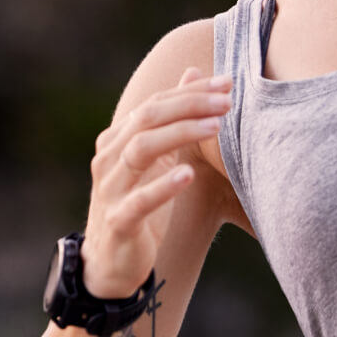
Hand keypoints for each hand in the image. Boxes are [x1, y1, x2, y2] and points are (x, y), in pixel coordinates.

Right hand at [80, 67, 231, 297]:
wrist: (109, 264)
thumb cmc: (139, 202)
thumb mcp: (158, 156)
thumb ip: (173, 116)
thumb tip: (193, 72)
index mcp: (118, 138)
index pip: (155, 103)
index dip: (191, 90)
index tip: (227, 82)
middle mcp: (109, 158)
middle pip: (147, 118)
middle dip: (189, 104)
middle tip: (226, 101)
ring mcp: (110, 189)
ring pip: (141, 149)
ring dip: (180, 134)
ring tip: (216, 127)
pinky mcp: (118, 221)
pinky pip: (139, 201)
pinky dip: (164, 186)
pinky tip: (188, 175)